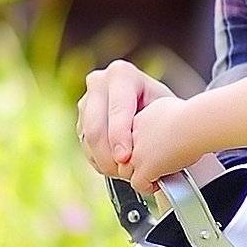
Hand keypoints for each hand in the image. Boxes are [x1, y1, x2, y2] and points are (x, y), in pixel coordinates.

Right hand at [77, 60, 167, 177]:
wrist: (155, 110)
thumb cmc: (165, 110)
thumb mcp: (166, 112)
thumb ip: (155, 126)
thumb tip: (148, 155)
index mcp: (122, 74)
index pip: (116, 109)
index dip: (119, 136)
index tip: (126, 159)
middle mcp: (98, 82)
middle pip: (96, 126)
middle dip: (108, 155)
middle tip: (123, 173)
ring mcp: (86, 100)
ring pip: (87, 139)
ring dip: (104, 161)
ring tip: (124, 172)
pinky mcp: (81, 119)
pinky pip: (85, 146)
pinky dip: (99, 161)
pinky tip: (116, 167)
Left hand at [125, 99, 209, 194]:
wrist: (194, 124)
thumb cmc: (190, 115)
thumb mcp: (167, 106)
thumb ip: (159, 118)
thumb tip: (165, 124)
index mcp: (137, 120)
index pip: (129, 140)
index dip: (141, 148)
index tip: (154, 152)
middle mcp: (132, 136)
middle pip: (124, 155)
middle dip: (138, 162)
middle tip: (153, 165)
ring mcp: (136, 153)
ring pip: (126, 171)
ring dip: (140, 175)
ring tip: (155, 175)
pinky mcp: (144, 167)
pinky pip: (138, 184)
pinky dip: (148, 187)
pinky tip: (159, 183)